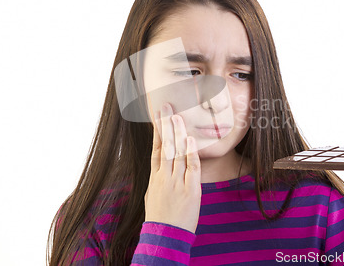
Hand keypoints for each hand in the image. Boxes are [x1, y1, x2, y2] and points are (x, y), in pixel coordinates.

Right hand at [144, 101, 201, 233]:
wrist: (164, 238)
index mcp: (155, 178)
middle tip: (166, 106)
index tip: (157, 116)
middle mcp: (164, 177)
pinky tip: (191, 139)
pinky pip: (191, 168)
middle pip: (165, 146)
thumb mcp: (152, 196)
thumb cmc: (160, 218)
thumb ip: (158, 180)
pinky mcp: (190, 190)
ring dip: (178, 133)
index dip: (157, 131)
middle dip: (165, 125)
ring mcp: (176, 183)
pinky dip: (191, 153)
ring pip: (177, 153)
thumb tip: (159, 169)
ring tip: (178, 115)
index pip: (156, 149)